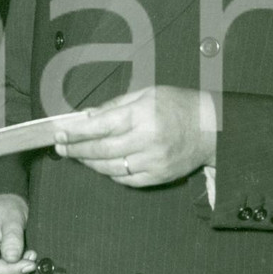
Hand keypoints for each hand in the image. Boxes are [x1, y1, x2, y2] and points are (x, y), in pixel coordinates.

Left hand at [54, 87, 216, 185]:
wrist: (212, 129)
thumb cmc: (179, 105)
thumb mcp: (147, 93)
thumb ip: (115, 106)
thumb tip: (87, 116)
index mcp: (144, 115)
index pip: (101, 126)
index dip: (76, 132)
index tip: (59, 133)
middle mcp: (148, 140)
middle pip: (101, 150)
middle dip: (76, 149)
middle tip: (60, 146)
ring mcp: (153, 162)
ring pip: (110, 168)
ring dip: (89, 162)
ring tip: (77, 155)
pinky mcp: (159, 177)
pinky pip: (125, 179)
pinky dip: (109, 173)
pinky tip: (101, 164)